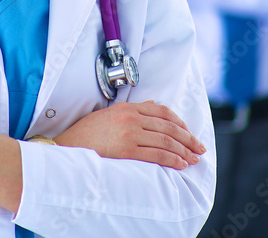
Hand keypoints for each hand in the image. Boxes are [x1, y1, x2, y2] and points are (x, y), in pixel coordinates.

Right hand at [54, 100, 204, 169]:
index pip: (163, 111)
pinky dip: (172, 159)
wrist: (67, 146)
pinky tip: (180, 164)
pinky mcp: (126, 149)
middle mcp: (131, 117)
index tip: (189, 132)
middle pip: (169, 126)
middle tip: (199, 147)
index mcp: (128, 107)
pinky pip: (156, 154)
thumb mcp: (110, 113)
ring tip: (193, 158)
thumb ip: (133, 109)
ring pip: (166, 140)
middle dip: (188, 138)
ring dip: (183, 150)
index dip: (180, 122)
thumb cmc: (86, 133)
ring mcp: (129, 133)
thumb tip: (153, 105)